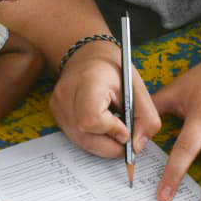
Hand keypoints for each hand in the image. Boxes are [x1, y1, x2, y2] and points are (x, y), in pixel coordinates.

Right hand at [50, 40, 160, 157]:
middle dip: (111, 145)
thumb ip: (145, 117)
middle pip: (85, 136)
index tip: (126, 129)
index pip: (91, 119)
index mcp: (88, 81)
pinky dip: (94, 139)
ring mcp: (58, 105)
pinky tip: (103, 126)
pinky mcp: (56, 113)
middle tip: (126, 138)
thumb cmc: (112, 68)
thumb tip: (137, 146)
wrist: (87, 54)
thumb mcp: (137, 88)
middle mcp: (66, 94)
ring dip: (104, 144)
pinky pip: (76, 138)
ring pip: (81, 142)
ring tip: (115, 129)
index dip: (112, 130)